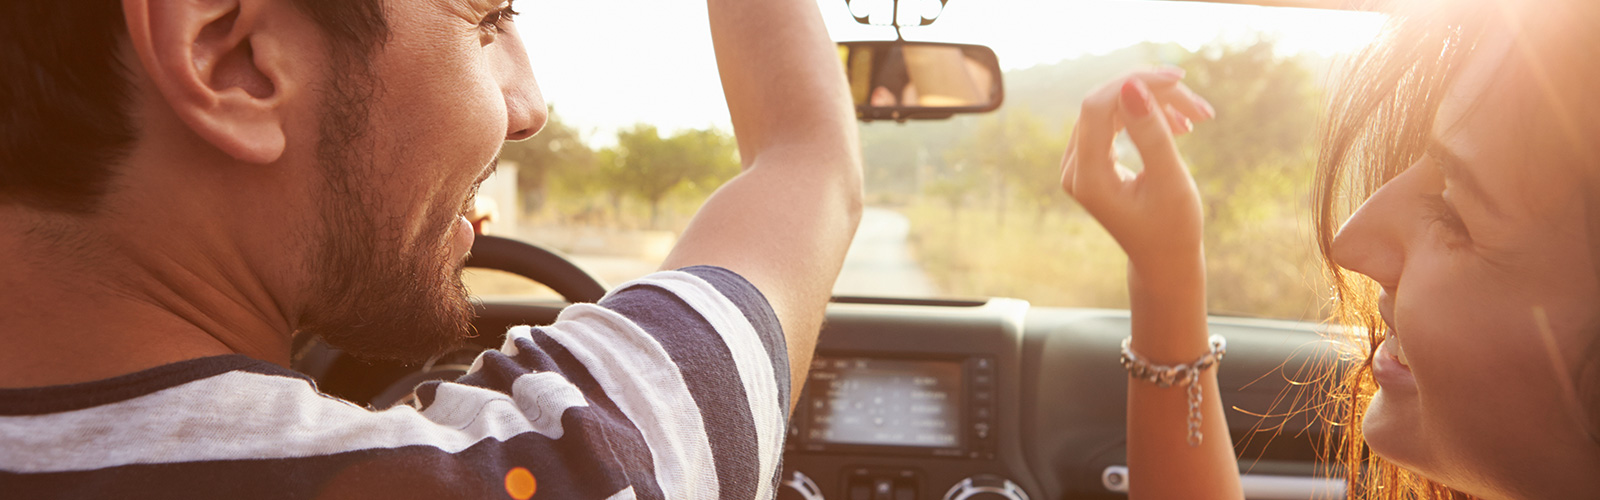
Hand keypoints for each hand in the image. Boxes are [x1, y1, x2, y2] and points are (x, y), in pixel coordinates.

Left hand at [1060, 70, 1213, 268]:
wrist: (1164, 259)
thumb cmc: (1172, 228)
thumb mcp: (1169, 181)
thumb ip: (1150, 134)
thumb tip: (1131, 86)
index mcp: (1087, 178)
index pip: (1097, 107)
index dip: (1135, 83)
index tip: (1178, 79)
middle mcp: (1074, 168)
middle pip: (1106, 104)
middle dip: (1152, 94)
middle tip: (1199, 106)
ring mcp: (1079, 163)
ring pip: (1113, 108)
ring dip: (1155, 105)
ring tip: (1195, 119)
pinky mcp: (1092, 159)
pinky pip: (1115, 120)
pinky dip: (1147, 116)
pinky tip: (1179, 126)